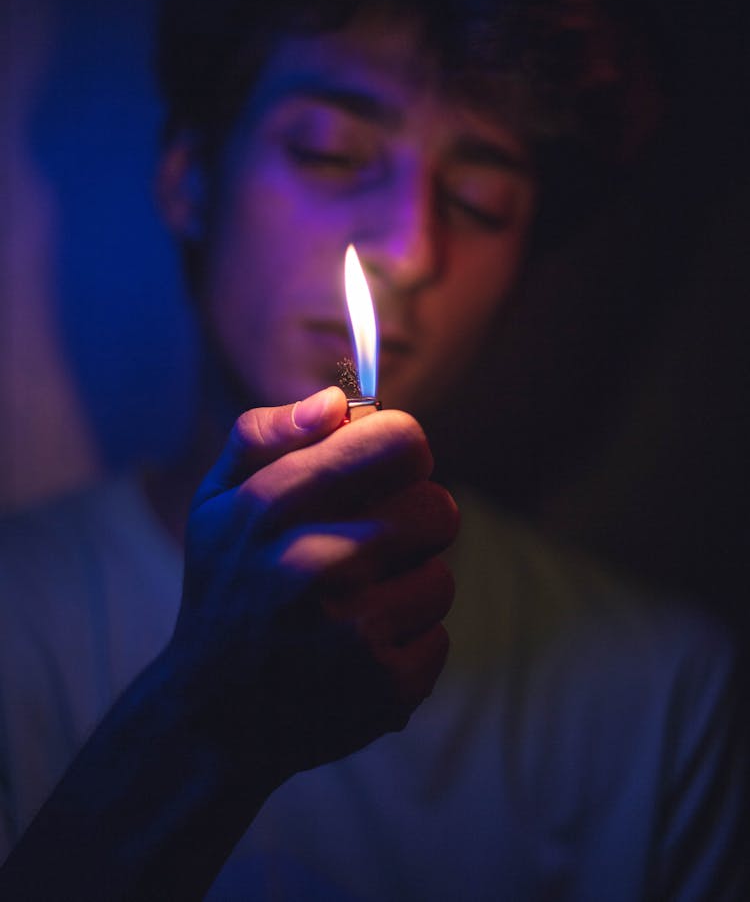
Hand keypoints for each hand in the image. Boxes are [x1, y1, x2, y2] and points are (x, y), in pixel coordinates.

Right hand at [170, 386, 457, 788]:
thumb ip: (265, 434)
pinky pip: (439, 638)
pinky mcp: (385, 685)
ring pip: (441, 576)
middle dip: (412, 522)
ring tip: (353, 605)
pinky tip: (358, 652)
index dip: (400, 451)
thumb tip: (337, 402)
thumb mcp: (217, 502)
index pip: (402, 442)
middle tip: (369, 546)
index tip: (382, 471)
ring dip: (407, 589)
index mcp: (274, 505)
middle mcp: (316, 562)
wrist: (209, 718)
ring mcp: (354, 629)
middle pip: (438, 508)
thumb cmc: (226, 590)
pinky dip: (407, 645)